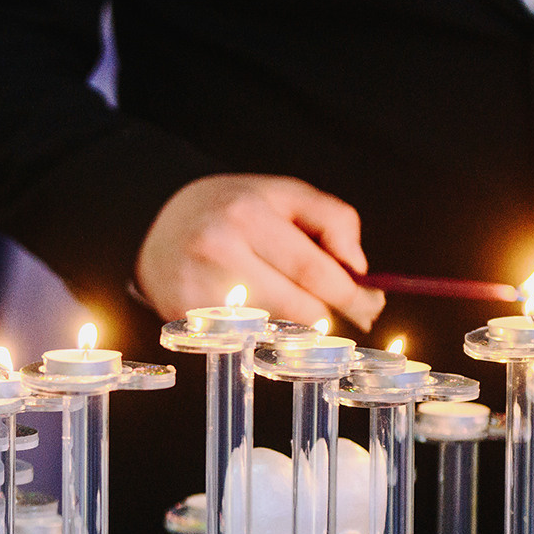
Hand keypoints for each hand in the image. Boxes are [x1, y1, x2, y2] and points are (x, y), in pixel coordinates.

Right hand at [135, 173, 384, 329]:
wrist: (162, 227)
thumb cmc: (233, 210)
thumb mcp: (285, 195)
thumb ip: (333, 219)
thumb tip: (357, 267)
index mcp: (247, 213)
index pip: (313, 269)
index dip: (350, 294)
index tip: (372, 304)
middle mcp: (217, 249)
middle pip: (297, 306)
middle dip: (334, 317)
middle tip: (356, 317)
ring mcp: (196, 286)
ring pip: (275, 329)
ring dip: (305, 329)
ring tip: (312, 315)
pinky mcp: (183, 315)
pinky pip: (246, 338)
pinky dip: (269, 336)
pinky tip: (273, 321)